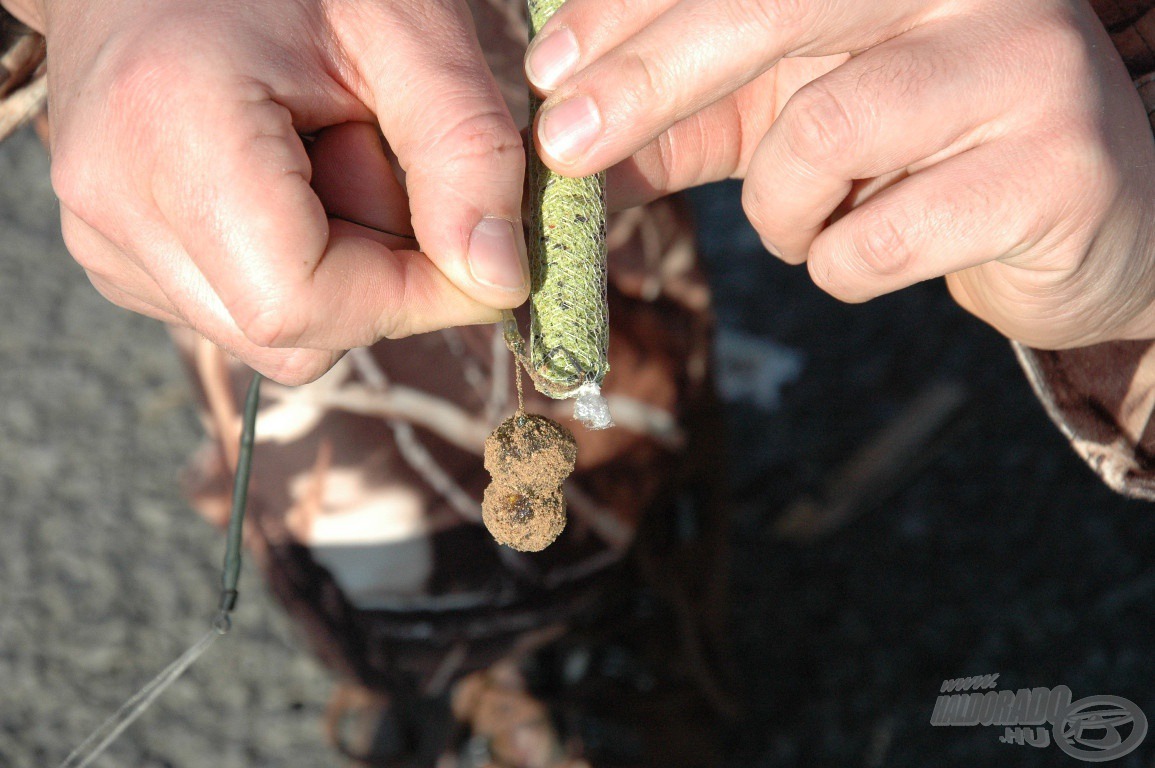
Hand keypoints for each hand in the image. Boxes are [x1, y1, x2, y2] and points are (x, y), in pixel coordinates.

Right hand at [5, 0, 529, 383]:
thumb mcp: (406, 28)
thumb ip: (467, 153)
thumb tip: (498, 283)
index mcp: (171, 133)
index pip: (299, 305)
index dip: (409, 298)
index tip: (473, 250)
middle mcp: (111, 204)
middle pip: (290, 336)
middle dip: (377, 276)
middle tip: (381, 157)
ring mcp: (104, 237)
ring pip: (269, 336)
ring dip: (339, 270)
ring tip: (327, 153)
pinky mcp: (118, 255)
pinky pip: (238, 310)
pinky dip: (295, 265)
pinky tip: (289, 176)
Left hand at [526, 0, 1154, 348]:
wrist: (1080, 211)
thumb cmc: (911, 151)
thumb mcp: (788, 113)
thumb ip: (688, 116)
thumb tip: (563, 140)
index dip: (632, 10)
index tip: (549, 72)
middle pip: (776, 4)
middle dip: (650, 80)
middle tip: (565, 146)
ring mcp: (1027, 63)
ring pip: (821, 133)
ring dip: (777, 209)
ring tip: (804, 224)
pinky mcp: (1056, 169)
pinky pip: (878, 237)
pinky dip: (837, 264)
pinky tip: (864, 251)